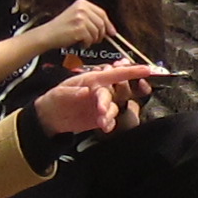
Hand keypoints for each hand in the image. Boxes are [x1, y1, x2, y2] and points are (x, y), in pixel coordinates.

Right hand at [36, 0, 113, 54]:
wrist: (47, 34)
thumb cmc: (61, 28)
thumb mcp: (76, 16)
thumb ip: (91, 19)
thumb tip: (109, 29)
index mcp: (82, 3)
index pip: (102, 13)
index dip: (108, 24)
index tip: (112, 32)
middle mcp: (82, 8)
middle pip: (101, 23)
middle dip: (101, 34)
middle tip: (97, 40)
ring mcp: (81, 18)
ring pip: (97, 32)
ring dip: (93, 40)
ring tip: (84, 41)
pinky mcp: (79, 28)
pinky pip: (90, 39)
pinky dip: (87, 44)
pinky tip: (80, 43)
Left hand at [38, 61, 157, 134]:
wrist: (50, 118)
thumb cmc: (55, 99)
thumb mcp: (59, 94)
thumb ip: (73, 93)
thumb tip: (87, 92)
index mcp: (92, 79)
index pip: (114, 73)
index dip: (131, 71)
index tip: (146, 70)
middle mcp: (100, 89)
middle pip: (117, 91)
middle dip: (111, 101)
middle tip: (101, 111)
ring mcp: (102, 103)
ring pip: (115, 106)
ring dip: (110, 114)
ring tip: (101, 123)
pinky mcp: (101, 116)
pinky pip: (112, 119)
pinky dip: (110, 123)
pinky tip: (104, 127)